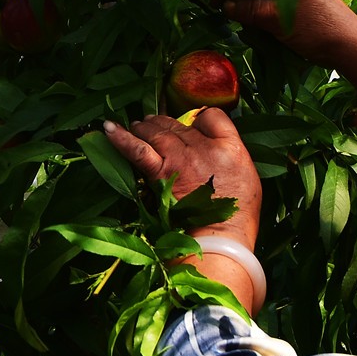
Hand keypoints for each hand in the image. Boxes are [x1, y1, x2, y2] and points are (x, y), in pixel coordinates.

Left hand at [103, 108, 262, 247]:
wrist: (222, 238)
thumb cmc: (238, 215)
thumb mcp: (247, 177)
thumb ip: (231, 157)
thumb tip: (214, 151)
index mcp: (230, 146)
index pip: (213, 117)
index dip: (200, 120)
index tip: (192, 127)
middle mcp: (203, 146)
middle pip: (179, 124)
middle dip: (163, 123)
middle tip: (153, 124)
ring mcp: (180, 158)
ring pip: (157, 131)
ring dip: (144, 127)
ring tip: (137, 126)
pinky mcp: (160, 173)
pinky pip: (138, 150)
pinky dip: (121, 138)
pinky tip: (109, 129)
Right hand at [220, 0, 356, 71]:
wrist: (353, 48)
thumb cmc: (318, 28)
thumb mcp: (278, 19)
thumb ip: (250, 10)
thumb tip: (225, 5)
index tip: (214, 4)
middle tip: (229, 18)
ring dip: (253, 11)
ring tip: (247, 28)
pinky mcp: (306, 7)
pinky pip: (278, 7)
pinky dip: (266, 17)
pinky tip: (264, 32)